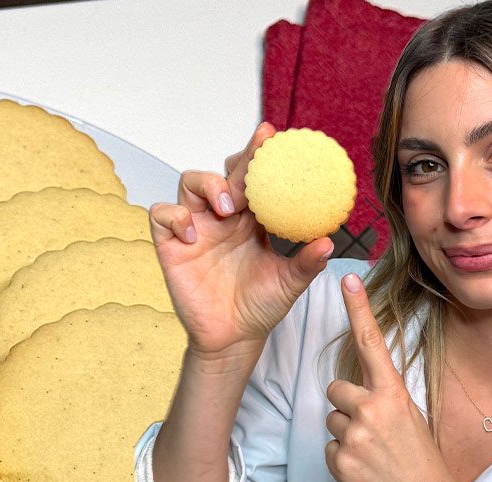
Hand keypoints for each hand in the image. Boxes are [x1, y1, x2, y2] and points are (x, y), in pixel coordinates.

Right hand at [149, 123, 335, 363]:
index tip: (270, 134)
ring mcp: (194, 228)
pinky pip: (162, 215)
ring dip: (208, 186)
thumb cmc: (260, 307)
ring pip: (189, 183)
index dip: (258, 153)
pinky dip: (175, 217)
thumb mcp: (289, 283)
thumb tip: (329, 242)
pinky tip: (192, 234)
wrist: (232, 338)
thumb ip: (306, 262)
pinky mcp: (170, 245)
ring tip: (228, 208)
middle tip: (250, 169)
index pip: (252, 177)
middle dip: (236, 164)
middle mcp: (221, 217)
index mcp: (251, 219)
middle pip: (222, 172)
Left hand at [324, 273, 464, 481]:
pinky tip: (365, 473)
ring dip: (345, 435)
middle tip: (372, 432)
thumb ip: (382, 402)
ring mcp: (354, 437)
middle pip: (335, 389)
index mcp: (394, 395)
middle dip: (347, 406)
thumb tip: (350, 394)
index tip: (346, 279)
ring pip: (331, 421)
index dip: (358, 310)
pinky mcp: (339, 462)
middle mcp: (372, 410)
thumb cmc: (420, 464)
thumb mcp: (410, 421)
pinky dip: (342, 461)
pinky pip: (328, 450)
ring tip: (373, 456)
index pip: (371, 344)